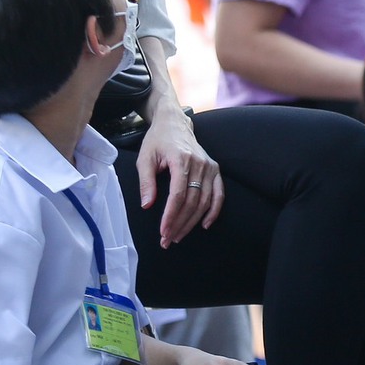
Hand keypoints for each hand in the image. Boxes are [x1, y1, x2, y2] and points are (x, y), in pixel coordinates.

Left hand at [135, 111, 222, 247]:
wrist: (175, 124)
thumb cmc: (157, 141)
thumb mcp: (145, 158)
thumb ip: (146, 182)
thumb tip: (147, 205)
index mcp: (181, 160)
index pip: (178, 195)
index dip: (171, 216)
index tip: (163, 231)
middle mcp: (199, 164)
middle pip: (192, 202)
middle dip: (180, 224)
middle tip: (168, 240)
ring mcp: (210, 167)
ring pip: (205, 202)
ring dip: (192, 222)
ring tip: (179, 236)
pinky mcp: (215, 170)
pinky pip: (219, 195)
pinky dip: (214, 211)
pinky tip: (205, 225)